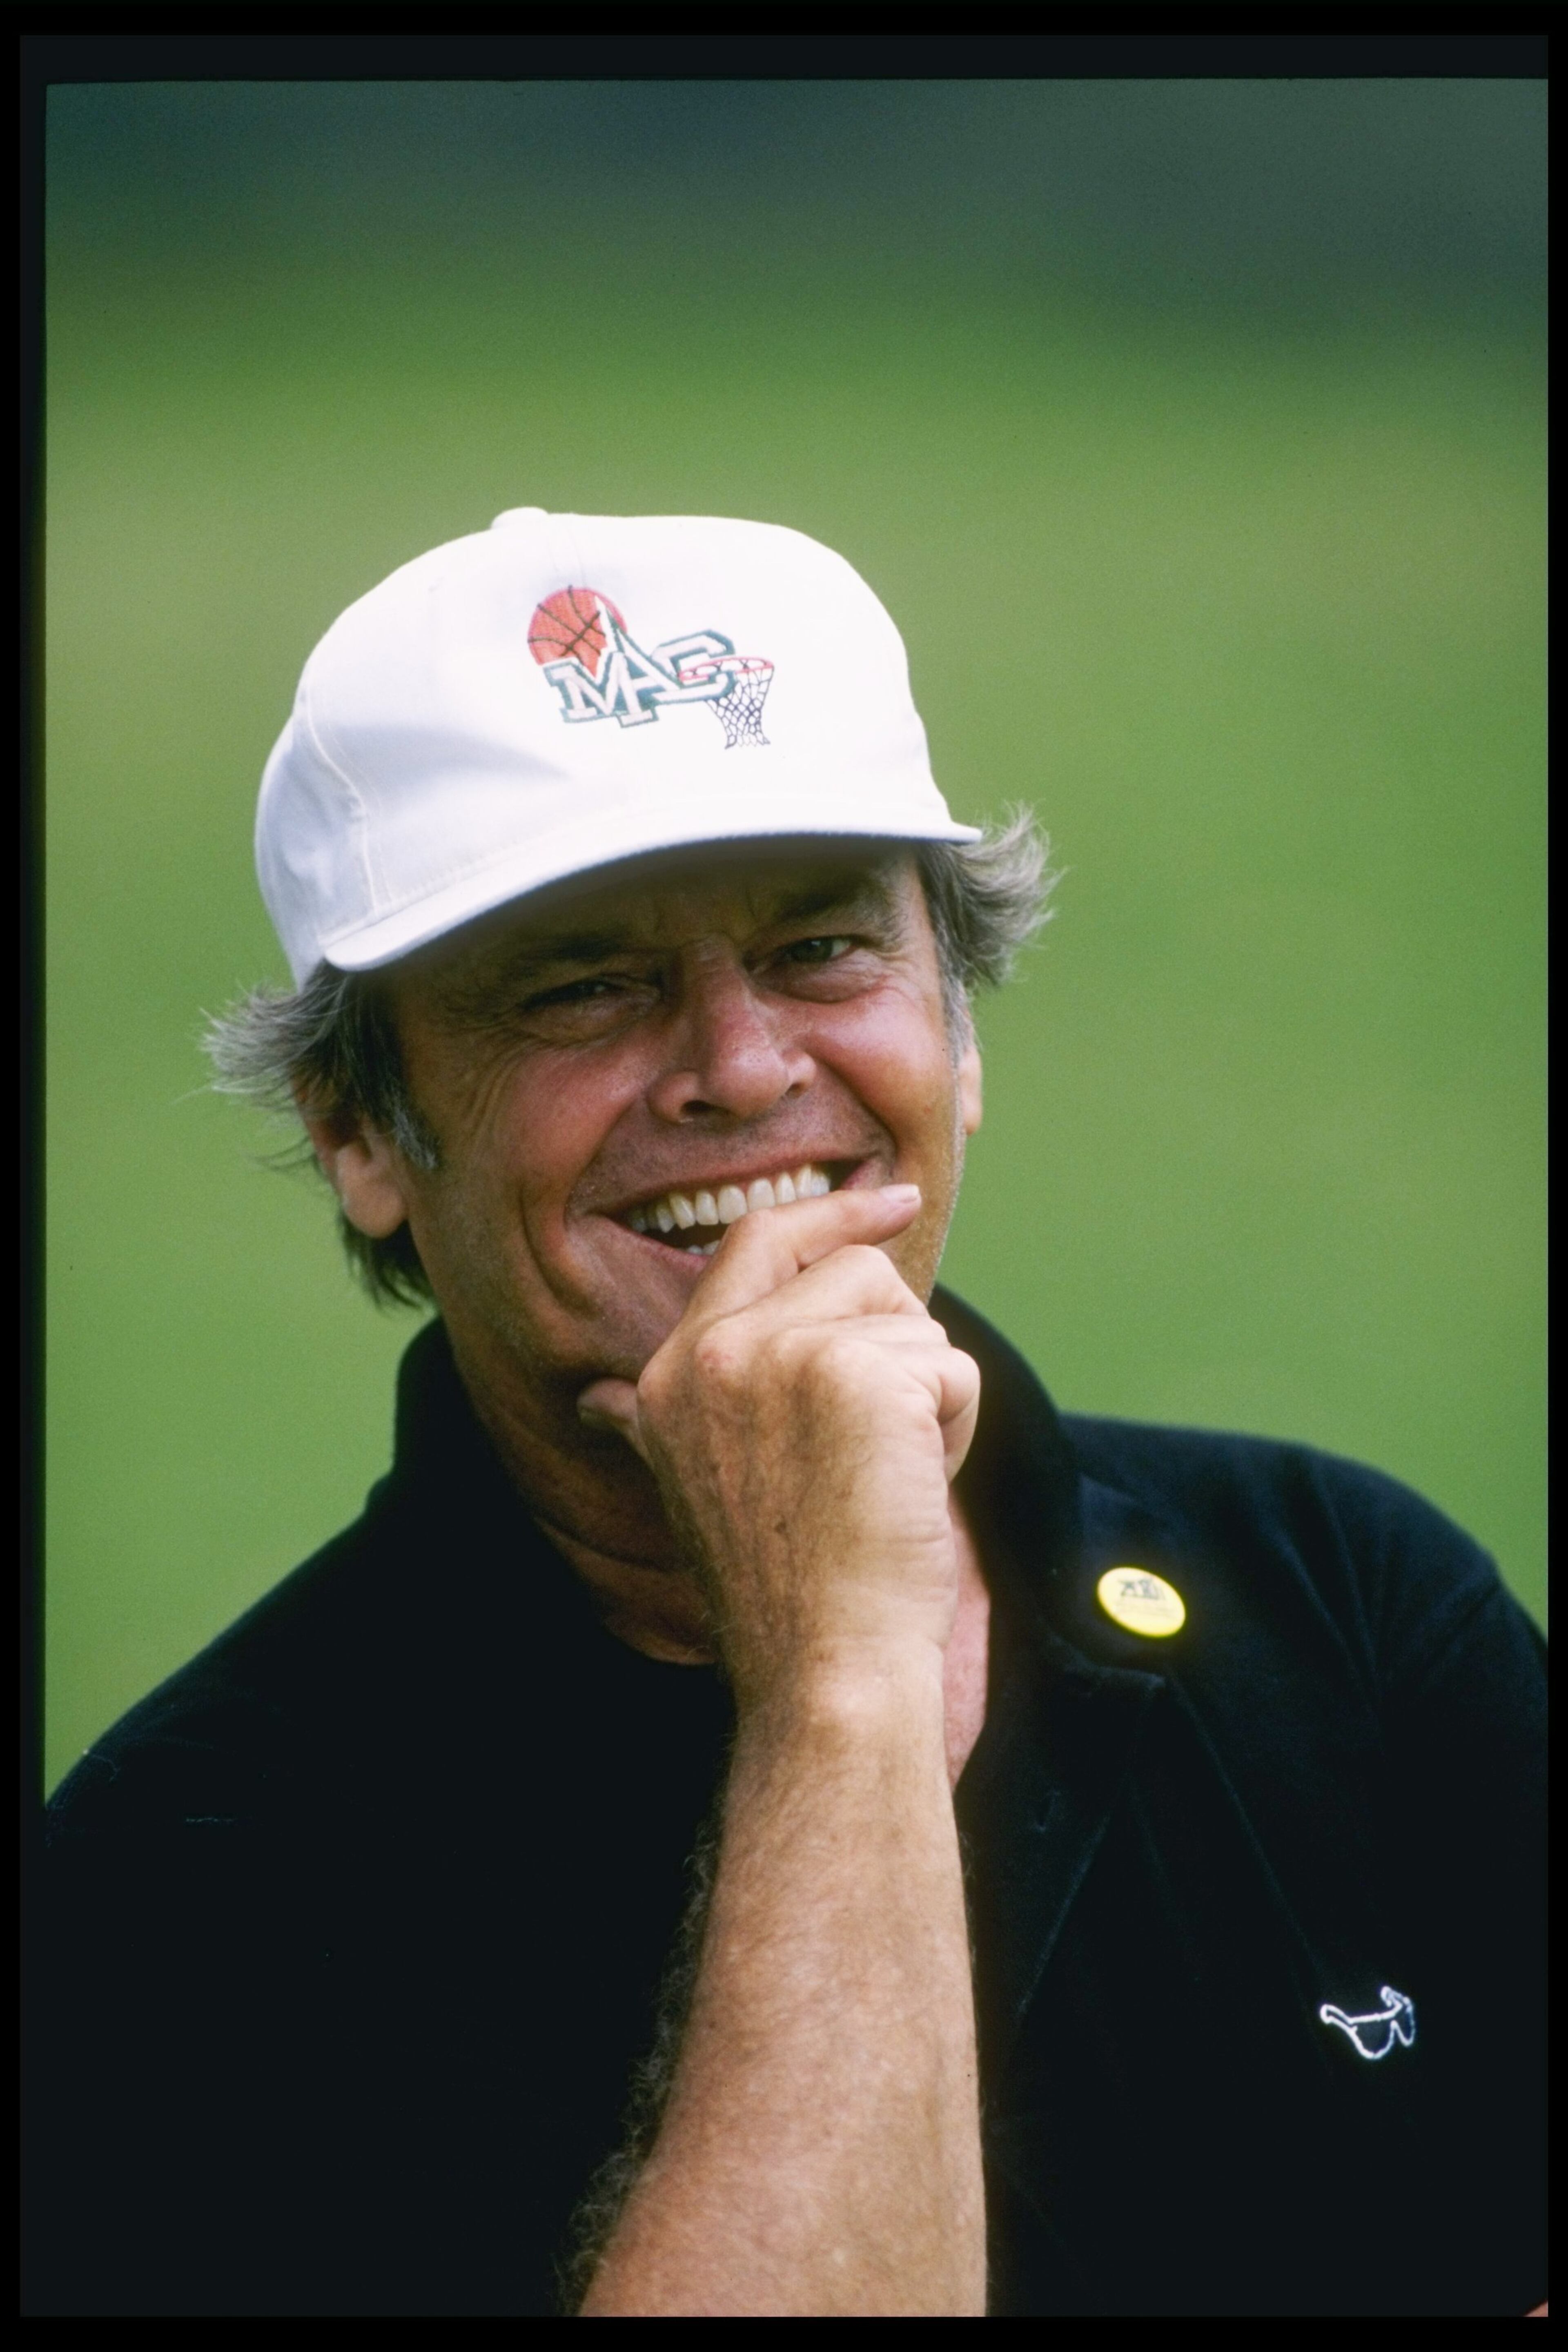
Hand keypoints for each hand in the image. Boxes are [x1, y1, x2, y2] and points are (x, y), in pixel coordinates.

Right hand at [578, 1185, 980, 1709]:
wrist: (824, 1664)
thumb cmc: (788, 1584)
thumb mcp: (695, 1484)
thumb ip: (649, 1423)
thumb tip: (595, 1401)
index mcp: (672, 1373)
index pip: (756, 1242)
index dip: (831, 1215)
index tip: (892, 1198)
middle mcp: (714, 1352)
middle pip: (854, 1270)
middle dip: (896, 1335)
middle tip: (890, 1425)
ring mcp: (780, 1355)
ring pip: (911, 1318)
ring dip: (924, 1395)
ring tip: (881, 1477)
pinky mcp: (856, 1372)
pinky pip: (951, 1365)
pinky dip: (954, 1428)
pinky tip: (906, 1489)